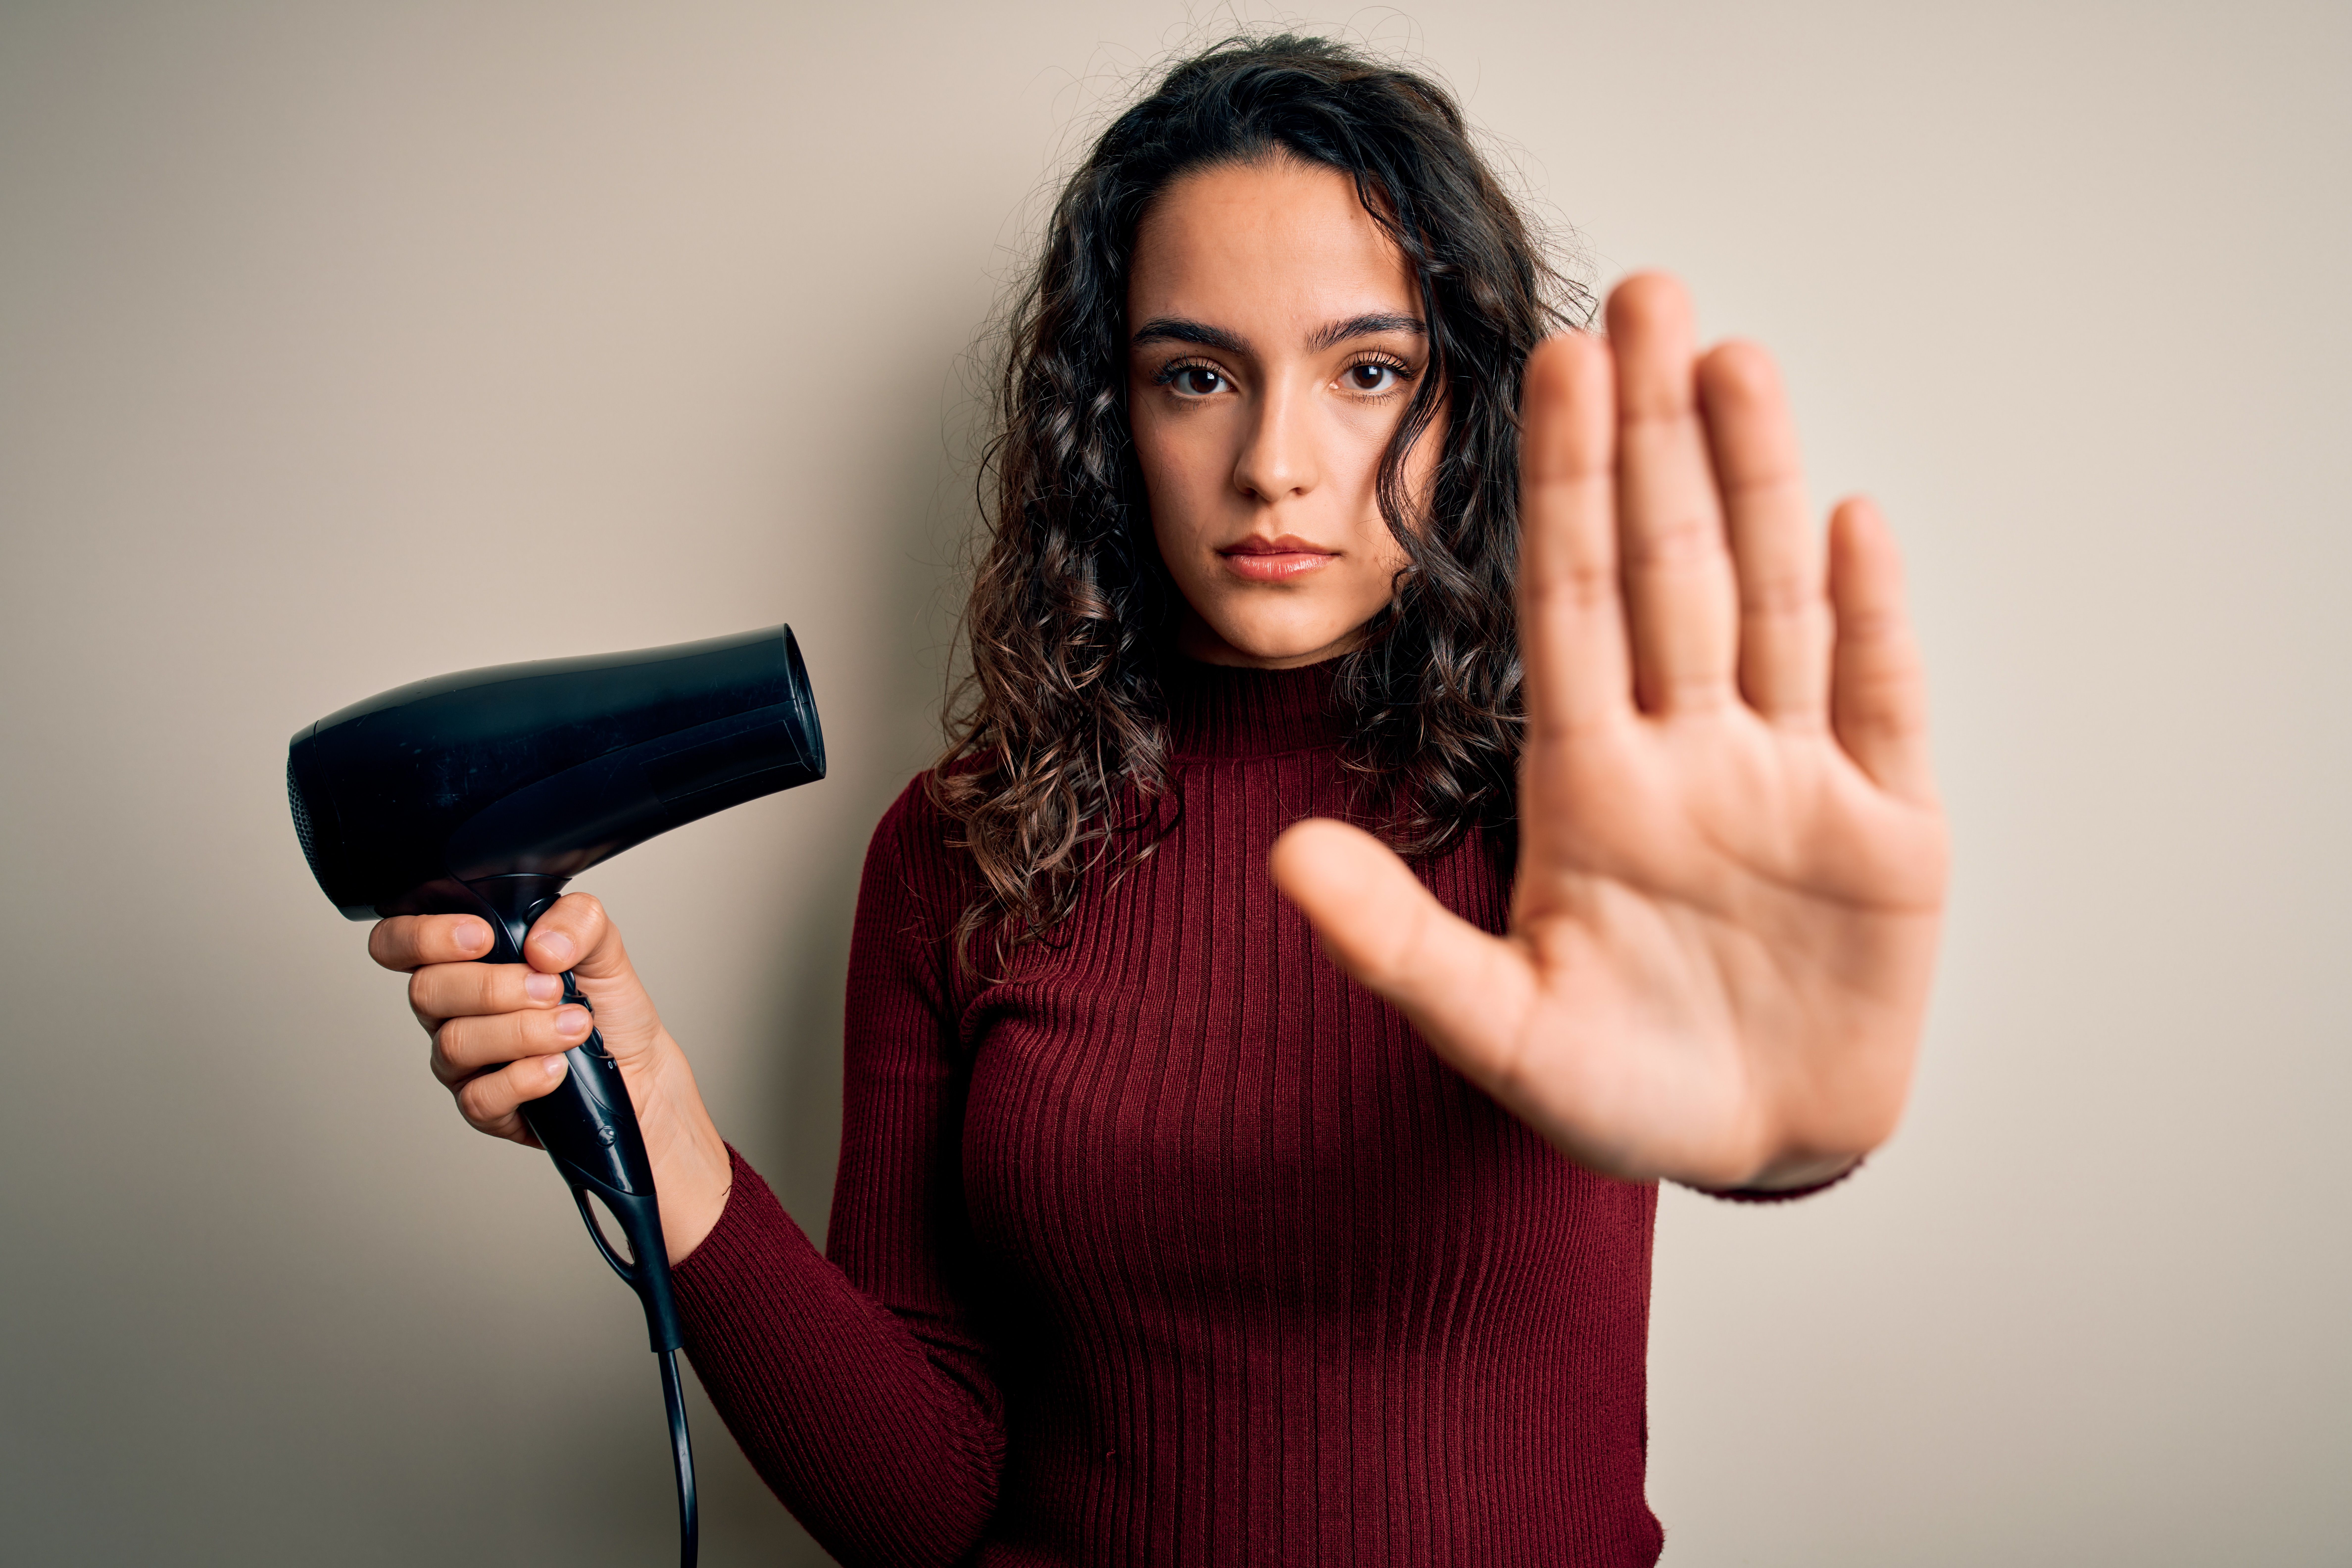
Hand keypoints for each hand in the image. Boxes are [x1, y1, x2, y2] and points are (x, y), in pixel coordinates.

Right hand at [367, 893, 733, 1260]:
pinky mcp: (484, 1107)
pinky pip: (479, 1097)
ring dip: (522, 1031)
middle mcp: (453, 1010)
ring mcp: (462, 1062)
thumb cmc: (608, 1005)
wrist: (641, 1068)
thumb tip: (541, 945)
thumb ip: (576, 919)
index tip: (483, 936)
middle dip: (494, 987)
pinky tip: (558, 1067)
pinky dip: (524, 1077)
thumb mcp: (603, 946)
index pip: (398, 942)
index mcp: (466, 960)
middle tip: (552, 988)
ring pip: (454, 1044)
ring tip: (574, 1025)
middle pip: (426, 992)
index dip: (423, 936)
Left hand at [1271, 273, 1947, 1190]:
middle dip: (1653, 434)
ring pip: (1771, 601)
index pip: (1571, 602)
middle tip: (1641, 294)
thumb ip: (1396, 946)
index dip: (1562, 486)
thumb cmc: (1620, 1094)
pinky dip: (1868, 615)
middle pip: (1670, 564)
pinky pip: (1877, 700)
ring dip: (1756, 479)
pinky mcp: (1889, 834)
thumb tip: (1284, 857)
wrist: (1750, 1148)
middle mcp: (1690, 757)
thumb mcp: (1496, 1034)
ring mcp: (1793, 785)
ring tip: (1729, 358)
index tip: (1549, 368)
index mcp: (1593, 789)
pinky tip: (1848, 517)